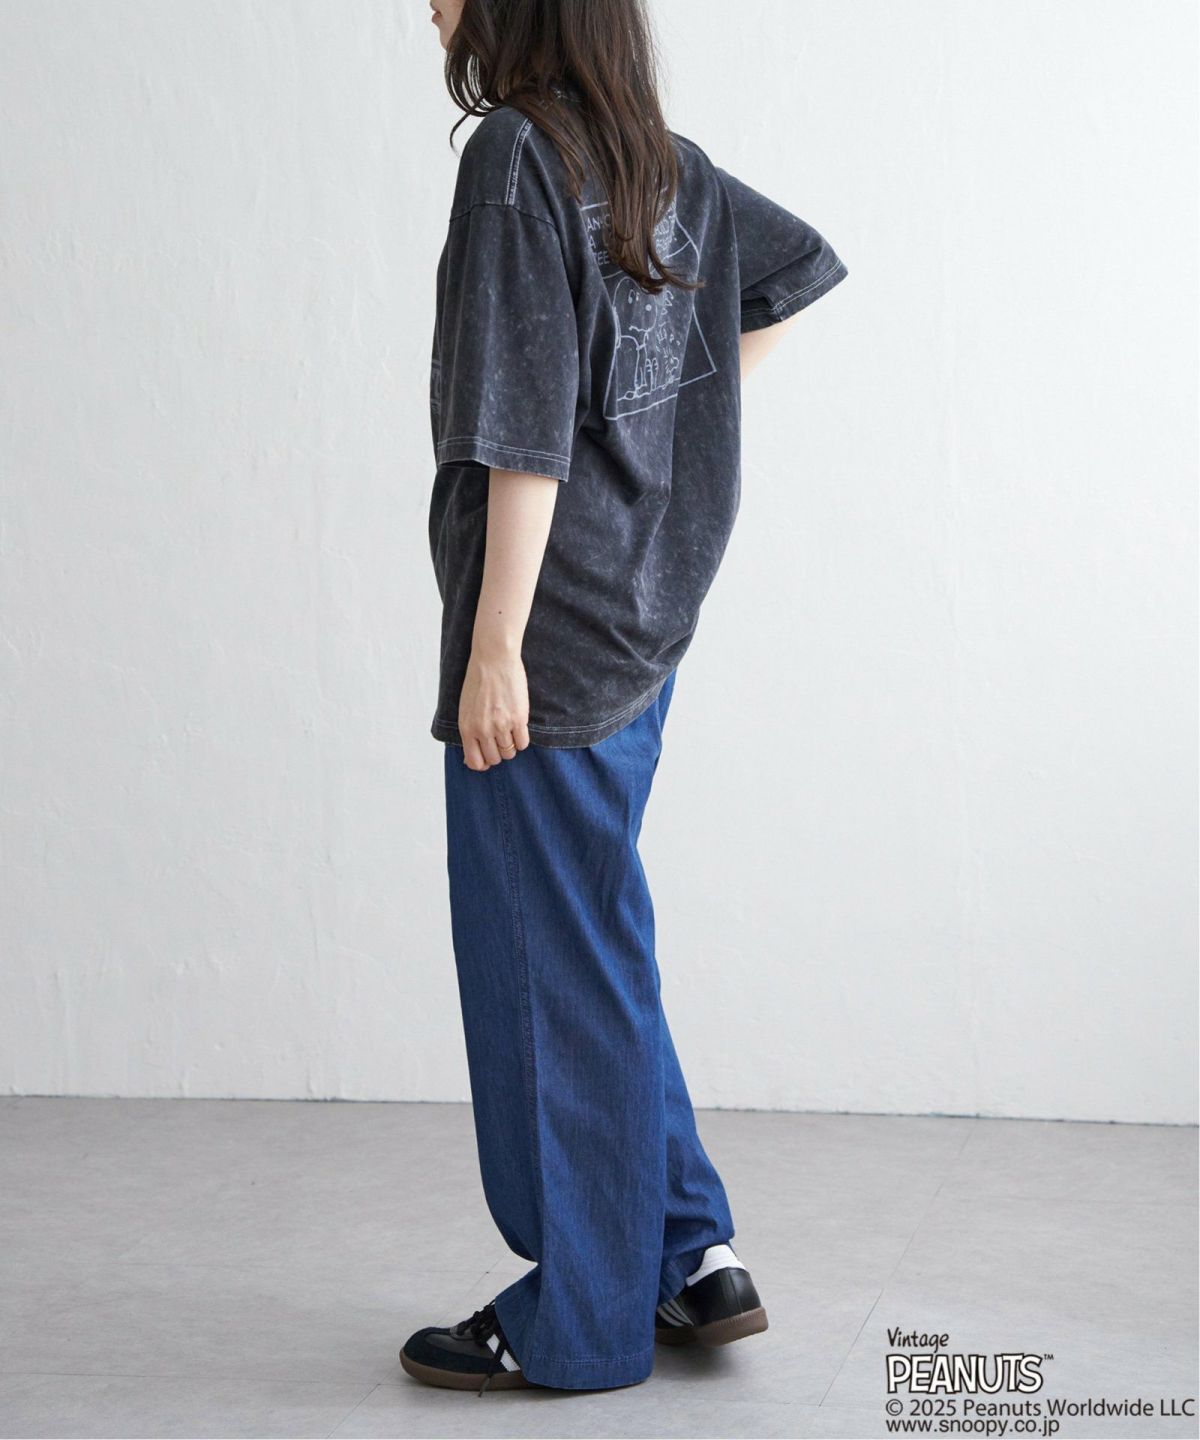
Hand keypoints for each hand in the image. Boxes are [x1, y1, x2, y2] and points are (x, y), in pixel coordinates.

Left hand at [458, 646, 530, 771]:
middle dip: (498, 753)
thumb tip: (472, 755)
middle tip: (500, 740)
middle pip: (495, 758)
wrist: (493, 660)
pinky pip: (523, 743)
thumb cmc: (478, 680)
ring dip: (511, 745)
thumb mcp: (465, 709)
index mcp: (467, 728)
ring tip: (510, 730)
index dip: (482, 764)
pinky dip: (522, 740)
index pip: (474, 762)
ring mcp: (501, 726)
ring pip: (509, 752)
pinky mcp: (519, 719)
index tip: (488, 758)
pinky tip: (519, 728)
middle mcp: (483, 730)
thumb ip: (469, 731)